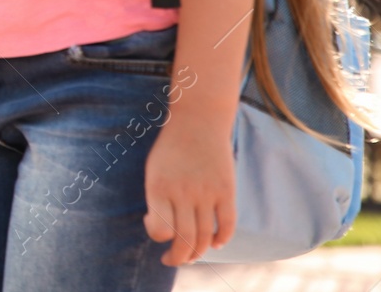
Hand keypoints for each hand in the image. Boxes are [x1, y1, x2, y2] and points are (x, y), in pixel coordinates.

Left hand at [143, 115, 236, 265]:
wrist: (198, 120)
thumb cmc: (171, 149)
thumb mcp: (154, 171)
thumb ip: (158, 201)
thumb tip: (165, 234)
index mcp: (158, 187)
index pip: (159, 231)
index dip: (157, 236)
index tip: (156, 229)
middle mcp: (183, 192)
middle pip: (184, 240)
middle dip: (178, 257)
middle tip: (173, 259)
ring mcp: (207, 192)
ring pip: (204, 237)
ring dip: (198, 252)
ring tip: (191, 255)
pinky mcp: (227, 190)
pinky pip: (227, 225)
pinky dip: (221, 239)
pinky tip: (214, 243)